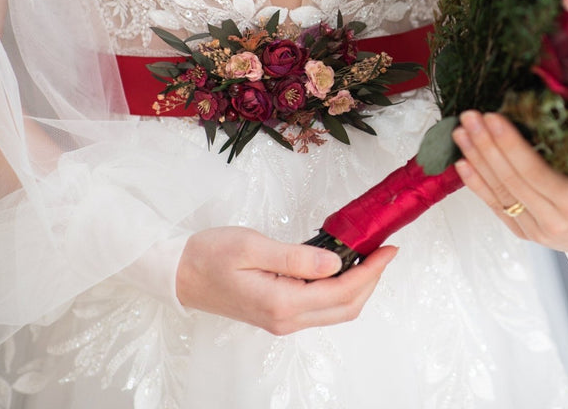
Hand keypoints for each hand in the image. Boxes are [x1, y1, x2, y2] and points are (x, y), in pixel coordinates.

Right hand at [176, 227, 396, 334]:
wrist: (179, 273)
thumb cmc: (209, 255)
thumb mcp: (252, 246)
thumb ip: (296, 257)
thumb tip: (335, 263)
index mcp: (281, 303)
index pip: (342, 291)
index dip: (371, 271)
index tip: (388, 248)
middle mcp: (285, 319)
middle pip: (347, 308)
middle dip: (372, 279)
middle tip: (384, 250)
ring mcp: (282, 321)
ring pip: (336, 311)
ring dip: (359, 286)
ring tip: (369, 255)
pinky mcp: (279, 315)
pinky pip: (320, 308)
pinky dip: (340, 290)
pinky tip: (342, 267)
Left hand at [452, 111, 567, 256]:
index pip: (534, 171)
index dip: (510, 144)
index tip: (493, 118)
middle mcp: (551, 222)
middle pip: (510, 179)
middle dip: (486, 145)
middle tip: (469, 116)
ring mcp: (535, 231)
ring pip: (499, 193)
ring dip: (476, 160)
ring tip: (460, 133)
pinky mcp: (525, 234)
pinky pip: (497, 208)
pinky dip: (478, 186)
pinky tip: (463, 164)